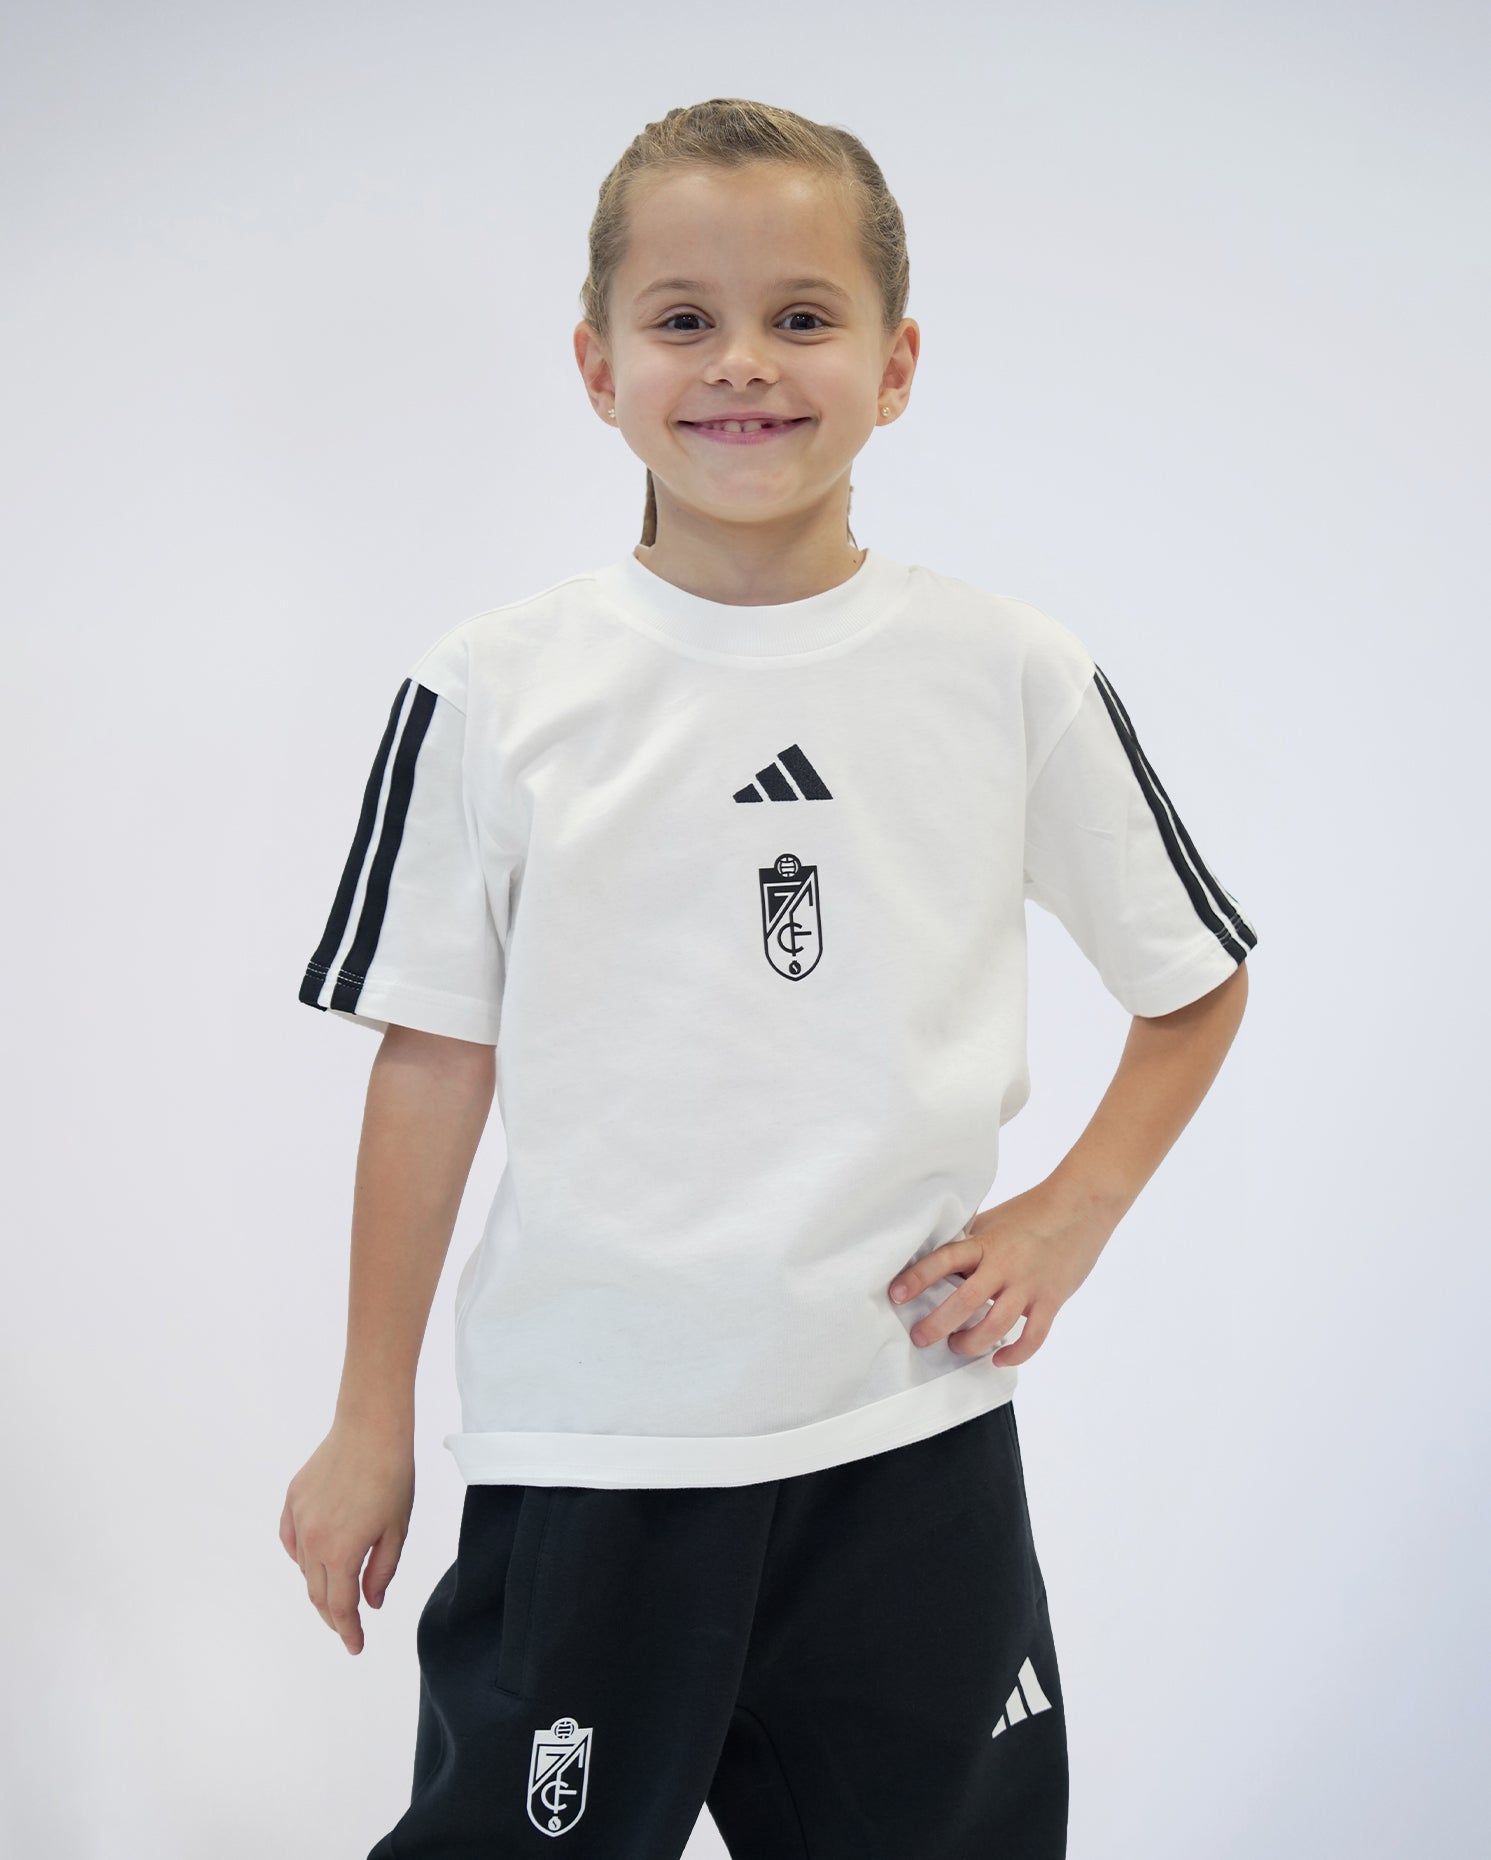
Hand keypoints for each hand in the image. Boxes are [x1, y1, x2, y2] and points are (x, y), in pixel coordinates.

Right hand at [279, 1419, 414, 1654]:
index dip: (348, 1630)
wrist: (370, 1428)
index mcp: (341, 1551)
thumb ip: (381, 1572)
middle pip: (318, 1593)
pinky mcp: (292, 1499)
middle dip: (333, 1616)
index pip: (340, 1606)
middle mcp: (313, 1540)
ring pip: (303, 1568)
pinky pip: (290, 1539)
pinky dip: (300, 1556)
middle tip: (348, 1627)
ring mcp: (298, 1519)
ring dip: (319, 1585)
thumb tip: (369, 1604)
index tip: (356, 1646)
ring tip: (336, 1592)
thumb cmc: (392, 1476)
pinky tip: (312, 1561)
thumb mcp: (397, 1530)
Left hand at [887, 1176, 1118, 1366]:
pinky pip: (1032, 1337)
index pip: (944, 1260)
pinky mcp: (1051, 1299)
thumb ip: (970, 1242)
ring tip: (957, 1346)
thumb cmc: (1032, 1211)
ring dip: (970, 1342)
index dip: (917, 1278)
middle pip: (964, 1302)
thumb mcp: (993, 1221)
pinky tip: (998, 1359)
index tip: (896, 1295)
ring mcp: (1028, 1285)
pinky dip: (1014, 1354)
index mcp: (985, 1242)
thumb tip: (941, 1263)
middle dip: (937, 1325)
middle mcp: (1004, 1264)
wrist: (1081, 1204)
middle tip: (920, 1337)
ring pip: (994, 1326)